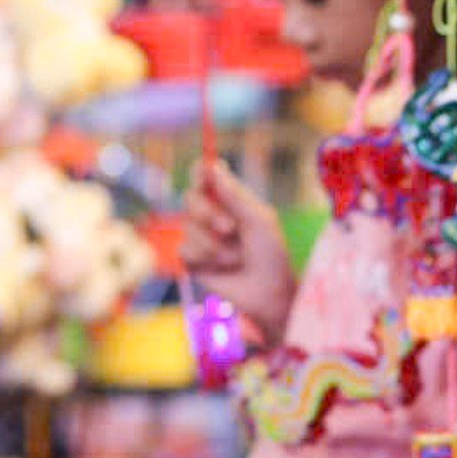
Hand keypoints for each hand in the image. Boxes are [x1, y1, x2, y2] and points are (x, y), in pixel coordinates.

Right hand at [178, 160, 295, 344]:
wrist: (269, 293)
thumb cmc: (271, 254)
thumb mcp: (258, 220)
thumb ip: (235, 194)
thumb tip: (214, 164)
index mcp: (228, 201)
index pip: (205, 177)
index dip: (200, 173)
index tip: (204, 174)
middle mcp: (210, 215)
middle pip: (190, 197)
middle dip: (208, 213)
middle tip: (230, 228)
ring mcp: (199, 237)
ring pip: (187, 226)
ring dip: (215, 244)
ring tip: (236, 258)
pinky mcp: (192, 259)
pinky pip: (185, 249)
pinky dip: (206, 258)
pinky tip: (222, 268)